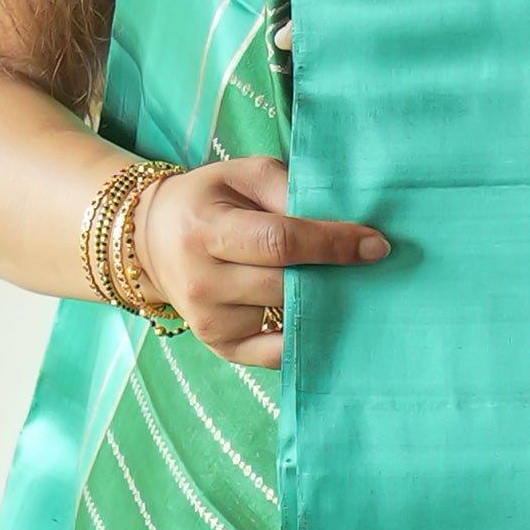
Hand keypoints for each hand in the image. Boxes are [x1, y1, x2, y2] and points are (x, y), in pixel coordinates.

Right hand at [134, 155, 387, 367]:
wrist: (152, 240)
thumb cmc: (209, 201)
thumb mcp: (244, 176)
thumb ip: (291, 190)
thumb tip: (345, 221)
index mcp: (205, 229)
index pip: (280, 242)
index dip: (333, 244)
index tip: (377, 245)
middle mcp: (201, 281)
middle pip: (287, 285)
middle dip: (336, 276)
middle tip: (373, 267)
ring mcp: (209, 321)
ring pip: (288, 319)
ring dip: (326, 305)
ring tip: (350, 286)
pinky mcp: (221, 347)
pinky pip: (279, 354)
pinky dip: (308, 338)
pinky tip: (326, 318)